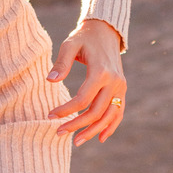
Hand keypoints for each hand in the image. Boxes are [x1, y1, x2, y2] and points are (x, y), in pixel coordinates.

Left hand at [47, 17, 126, 144]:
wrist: (105, 31)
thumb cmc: (84, 37)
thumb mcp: (70, 44)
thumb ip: (61, 63)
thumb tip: (50, 80)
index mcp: (101, 72)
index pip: (82, 100)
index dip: (65, 110)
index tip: (50, 115)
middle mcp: (114, 81)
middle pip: (95, 112)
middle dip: (76, 125)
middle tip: (58, 132)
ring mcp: (121, 87)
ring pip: (108, 116)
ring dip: (93, 131)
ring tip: (76, 142)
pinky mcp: (122, 89)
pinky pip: (119, 112)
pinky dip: (111, 126)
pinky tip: (99, 138)